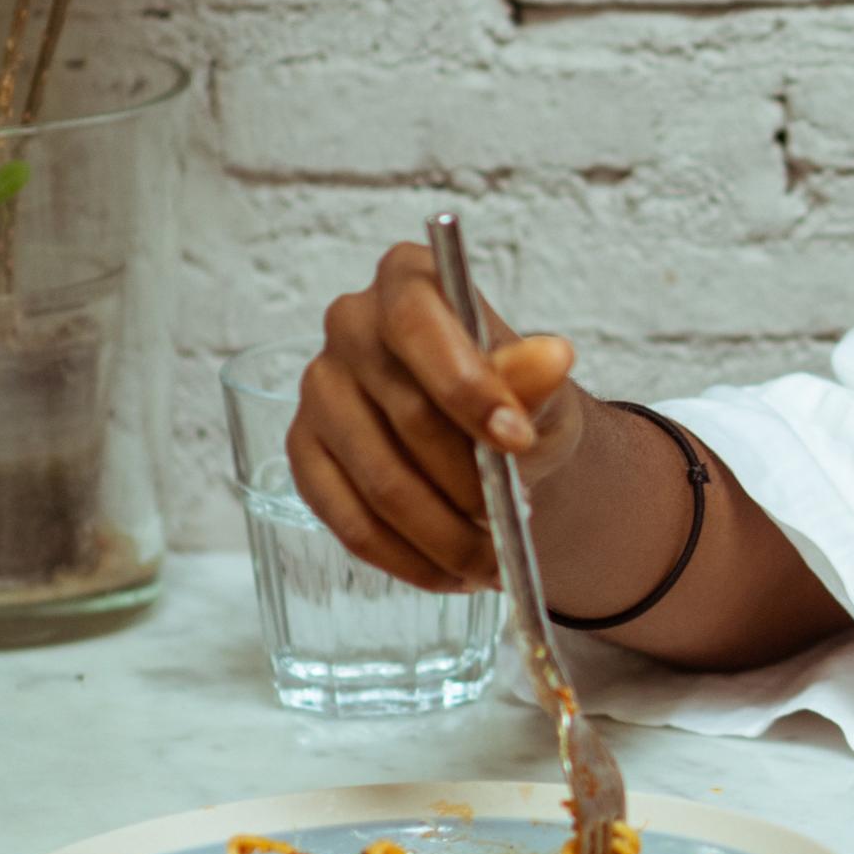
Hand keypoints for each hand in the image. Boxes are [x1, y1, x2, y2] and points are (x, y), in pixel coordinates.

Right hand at [287, 243, 587, 593]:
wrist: (494, 438)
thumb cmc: (518, 398)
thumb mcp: (546, 388)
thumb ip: (540, 379)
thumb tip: (550, 357)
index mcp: (408, 279)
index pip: (423, 326)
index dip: (469, 388)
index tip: (517, 442)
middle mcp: (350, 323)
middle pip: (406, 416)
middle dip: (471, 481)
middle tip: (520, 520)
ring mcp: (317, 390)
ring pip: (379, 480)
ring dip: (445, 534)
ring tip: (497, 560)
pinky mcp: (303, 452)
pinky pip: (348, 521)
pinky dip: (408, 558)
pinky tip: (453, 574)